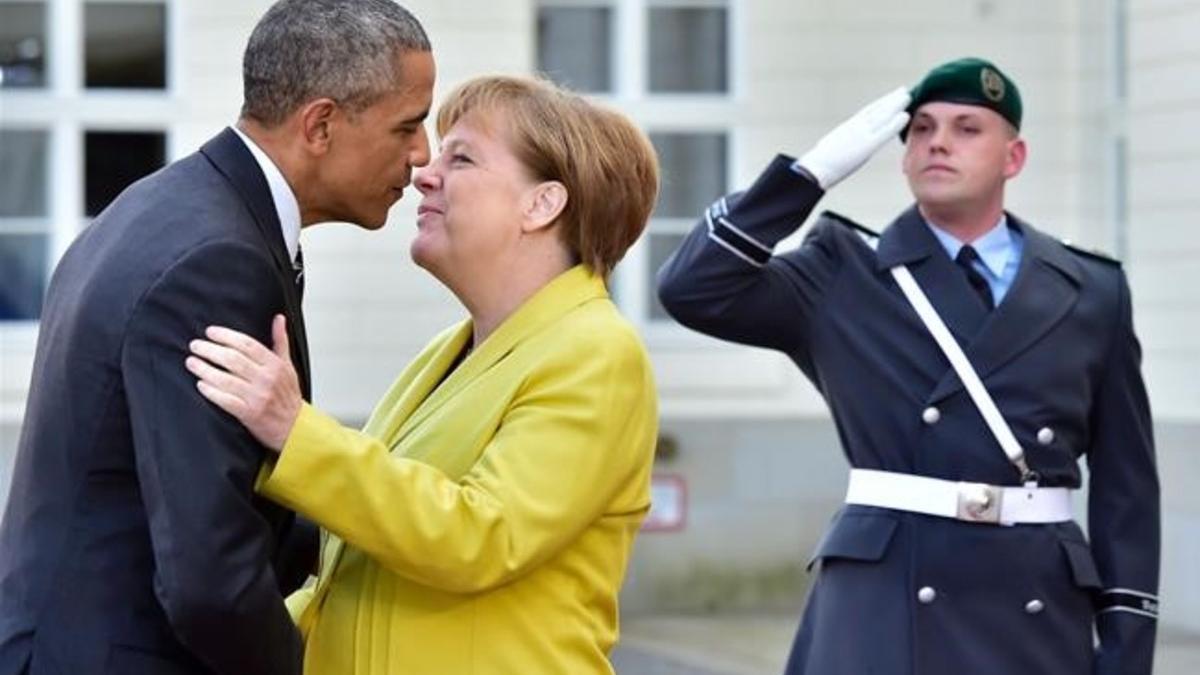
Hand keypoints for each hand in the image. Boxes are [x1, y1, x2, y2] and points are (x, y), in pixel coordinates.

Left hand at [186, 314, 300, 451]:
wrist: (295, 428)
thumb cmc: (288, 397)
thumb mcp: (288, 366)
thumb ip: (281, 341)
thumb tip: (279, 319)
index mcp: (275, 365)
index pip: (247, 344)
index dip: (226, 336)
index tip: (210, 332)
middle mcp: (266, 379)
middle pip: (233, 359)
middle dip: (210, 350)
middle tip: (195, 346)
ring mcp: (257, 397)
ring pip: (225, 379)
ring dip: (204, 369)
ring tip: (191, 362)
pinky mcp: (249, 414)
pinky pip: (225, 400)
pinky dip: (211, 391)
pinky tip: (200, 384)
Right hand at [797, 86, 911, 189]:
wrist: (816, 169)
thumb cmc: (819, 165)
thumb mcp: (831, 148)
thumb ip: (842, 144)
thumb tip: (841, 146)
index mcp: (846, 128)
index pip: (866, 113)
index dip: (879, 104)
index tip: (889, 97)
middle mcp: (855, 127)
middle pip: (876, 110)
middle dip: (890, 100)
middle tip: (903, 91)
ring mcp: (861, 134)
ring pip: (882, 116)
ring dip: (896, 106)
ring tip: (907, 97)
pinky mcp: (866, 145)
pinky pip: (884, 132)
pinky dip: (895, 123)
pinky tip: (905, 116)